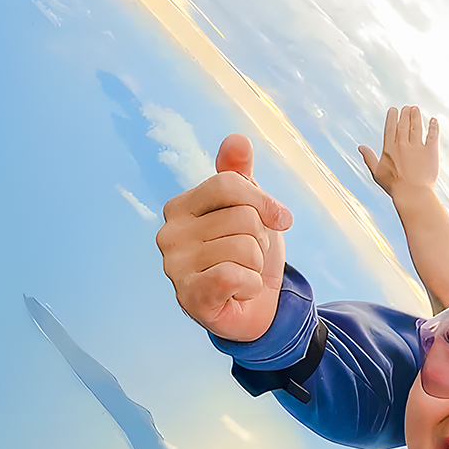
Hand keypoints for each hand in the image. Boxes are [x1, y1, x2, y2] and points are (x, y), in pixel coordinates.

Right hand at [157, 134, 293, 342]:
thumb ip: (240, 174)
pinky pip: (236, 276)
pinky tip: (240, 292)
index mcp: (180, 207)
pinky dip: (251, 286)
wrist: (253, 309)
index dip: (264, 201)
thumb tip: (237, 139)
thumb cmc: (247, 254)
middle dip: (260, 240)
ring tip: (242, 274)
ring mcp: (175, 267)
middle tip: (248, 257)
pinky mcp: (189, 296)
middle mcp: (169, 234)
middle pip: (243, 217)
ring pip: (245, 248)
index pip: (229, 184)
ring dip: (256, 265)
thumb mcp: (249, 208)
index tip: (280, 219)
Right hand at [358, 106, 439, 203]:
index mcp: (390, 148)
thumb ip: (369, 158)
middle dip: (405, 114)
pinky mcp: (431, 151)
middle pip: (404, 124)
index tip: (394, 110)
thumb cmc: (394, 186)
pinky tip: (434, 120)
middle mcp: (403, 144)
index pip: (390, 127)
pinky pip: (433, 135)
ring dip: (416, 116)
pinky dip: (433, 126)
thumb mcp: (377, 172)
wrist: (413, 194)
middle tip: (407, 108)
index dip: (392, 117)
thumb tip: (360, 147)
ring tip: (416, 109)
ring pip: (417, 126)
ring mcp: (418, 147)